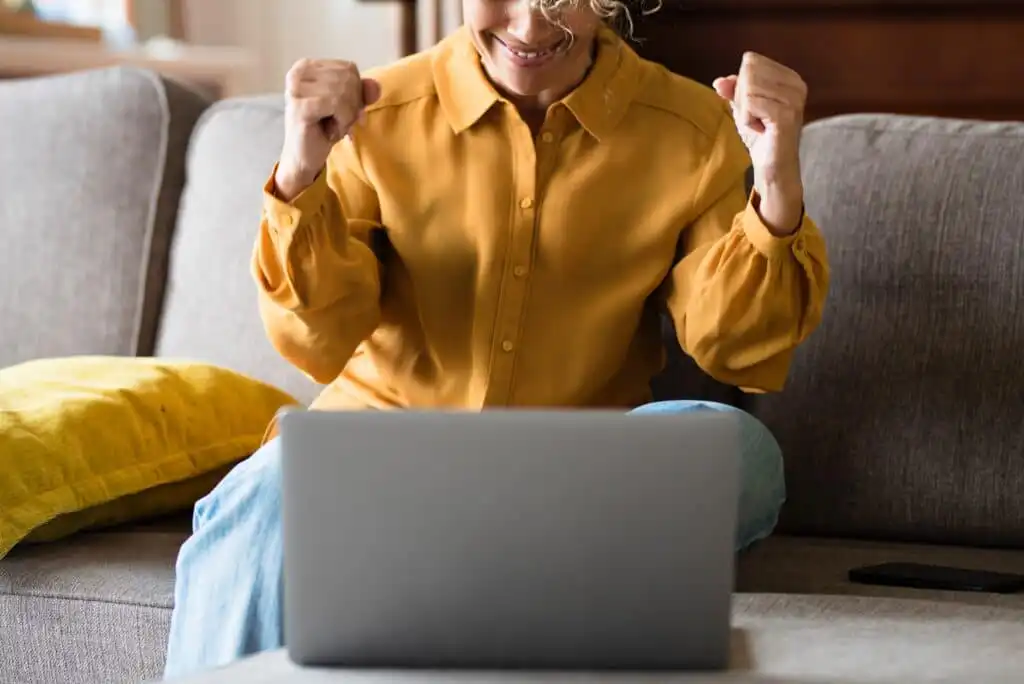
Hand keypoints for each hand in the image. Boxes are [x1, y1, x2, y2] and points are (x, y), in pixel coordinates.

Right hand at [275, 58, 380, 200]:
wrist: (304, 157)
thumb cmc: (323, 128)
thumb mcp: (348, 106)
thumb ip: (362, 92)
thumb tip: (376, 85)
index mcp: (307, 66)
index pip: (349, 68)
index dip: (355, 92)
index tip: (341, 110)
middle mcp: (299, 72)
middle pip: (348, 78)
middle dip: (352, 105)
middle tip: (337, 121)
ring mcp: (296, 89)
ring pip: (343, 91)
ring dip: (346, 116)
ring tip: (333, 126)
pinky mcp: (300, 106)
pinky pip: (336, 104)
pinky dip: (342, 121)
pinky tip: (330, 131)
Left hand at [714, 52, 806, 234]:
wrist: (772, 167)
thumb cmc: (760, 136)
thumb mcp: (743, 108)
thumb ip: (733, 90)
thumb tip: (719, 81)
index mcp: (790, 77)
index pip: (751, 61)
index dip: (742, 86)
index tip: (754, 108)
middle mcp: (796, 84)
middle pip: (749, 72)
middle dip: (742, 99)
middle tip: (755, 118)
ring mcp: (794, 99)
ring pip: (748, 88)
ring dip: (745, 112)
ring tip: (758, 125)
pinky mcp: (786, 114)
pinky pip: (750, 104)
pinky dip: (746, 121)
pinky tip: (759, 131)